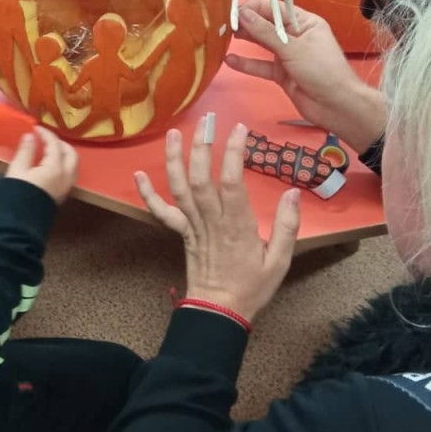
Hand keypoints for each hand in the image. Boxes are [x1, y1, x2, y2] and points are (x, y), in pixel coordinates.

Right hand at [6, 126, 77, 203]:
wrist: (19, 223)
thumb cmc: (16, 194)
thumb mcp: (18, 169)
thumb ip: (26, 151)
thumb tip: (31, 136)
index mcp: (56, 168)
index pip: (55, 144)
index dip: (45, 133)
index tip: (35, 128)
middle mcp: (66, 176)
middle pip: (71, 153)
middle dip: (59, 143)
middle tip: (45, 139)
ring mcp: (66, 187)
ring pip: (72, 164)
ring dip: (63, 153)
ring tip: (47, 150)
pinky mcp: (62, 194)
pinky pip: (69, 173)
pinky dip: (62, 164)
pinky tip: (48, 164)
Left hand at [135, 119, 298, 322]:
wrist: (219, 311)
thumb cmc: (252, 286)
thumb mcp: (280, 261)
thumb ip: (286, 226)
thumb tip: (292, 192)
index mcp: (237, 225)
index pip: (232, 181)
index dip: (233, 152)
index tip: (238, 129)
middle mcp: (211, 221)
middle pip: (202, 178)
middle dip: (202, 146)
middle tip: (207, 120)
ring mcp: (192, 226)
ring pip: (180, 189)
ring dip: (174, 160)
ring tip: (173, 133)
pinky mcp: (181, 233)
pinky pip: (161, 212)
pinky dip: (147, 194)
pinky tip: (138, 175)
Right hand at [225, 0, 386, 153]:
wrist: (336, 106)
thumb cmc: (321, 70)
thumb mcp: (293, 48)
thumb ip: (265, 32)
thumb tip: (242, 13)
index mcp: (305, 22)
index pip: (276, 8)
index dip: (254, 7)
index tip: (232, 8)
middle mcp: (296, 35)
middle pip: (267, 25)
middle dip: (246, 23)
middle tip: (222, 22)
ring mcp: (288, 55)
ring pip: (262, 44)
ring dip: (245, 40)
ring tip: (222, 36)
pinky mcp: (282, 74)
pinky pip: (261, 65)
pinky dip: (247, 63)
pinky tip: (229, 60)